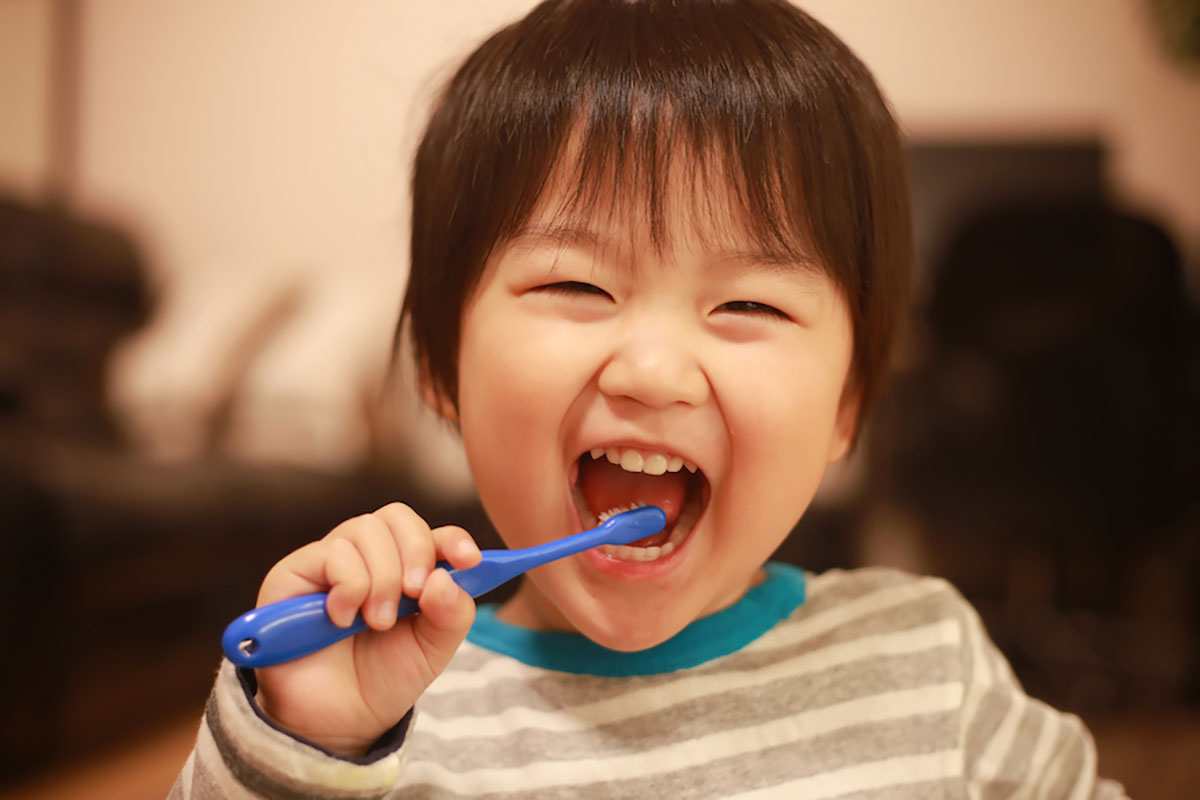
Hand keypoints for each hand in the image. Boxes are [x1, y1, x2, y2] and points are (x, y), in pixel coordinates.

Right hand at [250, 503, 480, 755]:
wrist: (337, 722)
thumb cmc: (383, 678)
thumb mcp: (432, 649)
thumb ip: (452, 613)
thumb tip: (445, 577)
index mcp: (406, 569)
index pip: (431, 533)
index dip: (453, 539)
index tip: (468, 560)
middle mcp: (367, 557)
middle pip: (397, 516)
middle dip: (416, 552)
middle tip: (415, 594)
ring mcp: (330, 561)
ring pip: (365, 530)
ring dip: (382, 578)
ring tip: (376, 622)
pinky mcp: (294, 572)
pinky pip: (333, 553)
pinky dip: (349, 586)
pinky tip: (341, 619)